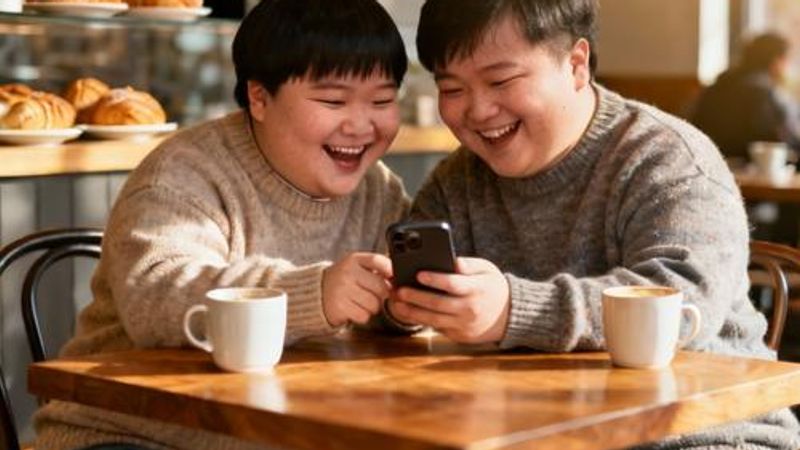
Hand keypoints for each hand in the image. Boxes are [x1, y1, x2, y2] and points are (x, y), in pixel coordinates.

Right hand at [322, 252, 392, 326]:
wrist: (318, 292)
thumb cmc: (345, 279)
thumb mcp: (357, 267)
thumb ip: (376, 268)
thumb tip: (397, 277)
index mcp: (353, 260)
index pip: (377, 261)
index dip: (390, 270)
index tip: (393, 278)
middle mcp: (347, 273)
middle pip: (380, 287)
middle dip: (382, 294)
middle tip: (374, 294)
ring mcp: (342, 290)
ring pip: (374, 304)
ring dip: (372, 307)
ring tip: (362, 301)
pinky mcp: (339, 307)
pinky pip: (364, 316)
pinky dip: (362, 315)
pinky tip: (354, 308)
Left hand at [391, 257, 509, 343]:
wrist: (509, 316)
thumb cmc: (493, 287)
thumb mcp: (487, 269)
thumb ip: (469, 264)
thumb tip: (453, 262)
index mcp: (477, 289)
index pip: (453, 284)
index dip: (435, 280)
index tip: (419, 274)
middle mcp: (470, 309)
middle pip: (438, 304)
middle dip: (416, 297)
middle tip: (399, 290)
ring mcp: (464, 325)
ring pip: (434, 320)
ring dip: (413, 312)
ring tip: (397, 303)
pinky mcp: (459, 336)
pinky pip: (438, 328)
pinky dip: (422, 321)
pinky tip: (409, 312)